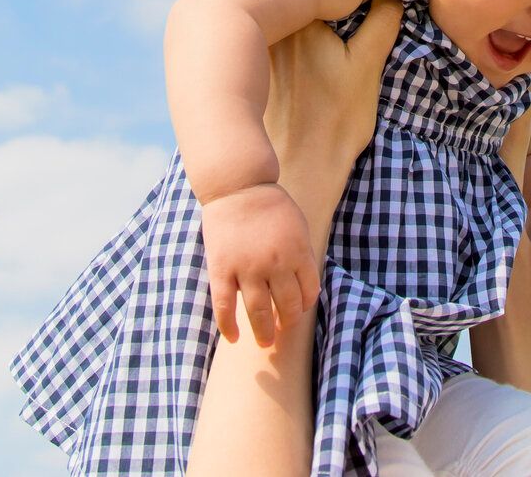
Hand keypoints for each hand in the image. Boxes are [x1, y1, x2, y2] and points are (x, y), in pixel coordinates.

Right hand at [199, 182, 318, 345]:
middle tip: (282, 329)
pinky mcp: (221, 270)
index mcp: (297, 252)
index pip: (309, 292)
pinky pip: (224, 306)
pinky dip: (229, 326)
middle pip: (287, 306)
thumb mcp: (298, 225)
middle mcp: (275, 264)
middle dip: (287, 323)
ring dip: (264, 333)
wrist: (237, 187)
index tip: (298, 309)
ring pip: (259, 312)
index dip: (305, 305)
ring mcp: (246, 268)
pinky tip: (233, 338)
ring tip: (265, 342)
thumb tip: (305, 285)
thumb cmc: (270, 205)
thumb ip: (301, 254)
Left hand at [263, 0, 402, 192]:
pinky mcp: (250, 67)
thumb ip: (382, 21)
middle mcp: (271, 28)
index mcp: (300, 20)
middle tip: (354, 0)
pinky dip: (286, 30)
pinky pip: (270, 34)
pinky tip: (305, 51)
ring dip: (303, 8)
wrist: (298, 171)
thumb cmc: (334, 123)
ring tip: (331, 23)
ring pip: (285, 13)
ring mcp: (257, 48)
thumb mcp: (367, 68)